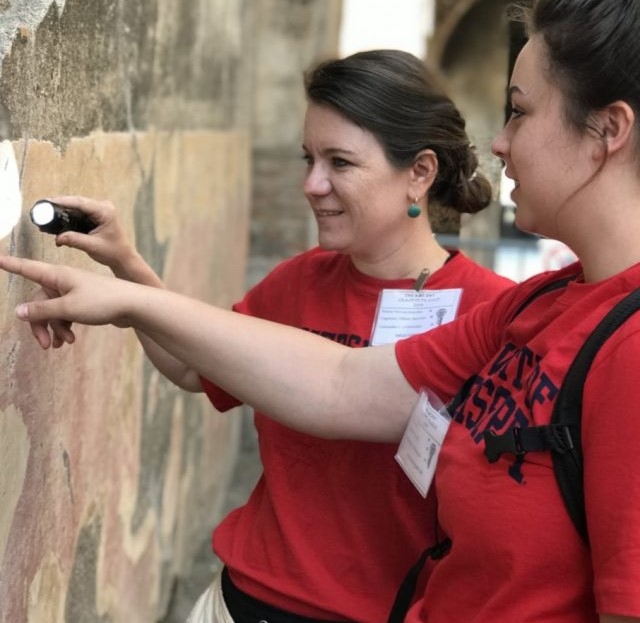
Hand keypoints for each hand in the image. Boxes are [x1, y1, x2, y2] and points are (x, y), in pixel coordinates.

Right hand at [0, 255, 130, 348]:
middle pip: (40, 301)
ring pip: (54, 311)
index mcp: (58, 276)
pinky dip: (66, 326)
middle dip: (40, 323)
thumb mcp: (68, 308)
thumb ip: (42, 311)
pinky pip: (67, 314)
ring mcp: (76, 292)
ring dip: (55, 328)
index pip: (28, 269)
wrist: (135, 306)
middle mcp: (65, 281)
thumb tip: (19, 312)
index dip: (12, 265)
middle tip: (45, 345)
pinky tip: (70, 340)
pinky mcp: (86, 302)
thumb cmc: (103, 302)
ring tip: (63, 344)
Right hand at [49, 195, 162, 286]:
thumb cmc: (113, 252)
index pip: (80, 203)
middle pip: (76, 203)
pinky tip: (57, 222)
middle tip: (43, 209)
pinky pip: (79, 213)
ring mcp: (100, 211)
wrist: (123, 258)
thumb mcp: (92, 246)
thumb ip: (74, 240)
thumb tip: (57, 238)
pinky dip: (69, 217)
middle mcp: (103, 207)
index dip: (62, 201)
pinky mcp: (96, 216)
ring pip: (76, 208)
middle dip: (59, 206)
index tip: (47, 202)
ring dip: (63, 212)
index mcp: (105, 211)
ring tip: (47, 216)